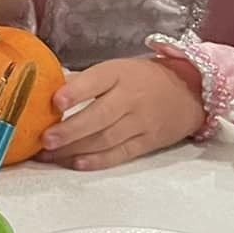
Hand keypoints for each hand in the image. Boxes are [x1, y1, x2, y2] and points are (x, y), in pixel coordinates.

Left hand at [39, 57, 204, 169]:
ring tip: (48, 155)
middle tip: (45, 139)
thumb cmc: (141, 79)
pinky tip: (76, 163)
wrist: (188, 93)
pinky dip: (98, 161)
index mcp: (118, 74)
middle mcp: (130, 98)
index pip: (96, 81)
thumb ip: (83, 81)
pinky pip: (120, 154)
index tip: (54, 101)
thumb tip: (46, 92)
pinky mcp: (147, 143)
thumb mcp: (115, 69)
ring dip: (75, 149)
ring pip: (106, 139)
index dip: (75, 92)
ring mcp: (141, 122)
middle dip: (70, 130)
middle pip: (99, 116)